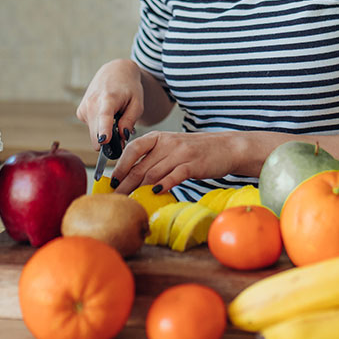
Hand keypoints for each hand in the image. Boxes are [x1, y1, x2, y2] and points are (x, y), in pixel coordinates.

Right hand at [75, 59, 143, 150]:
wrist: (115, 72)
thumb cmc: (129, 88)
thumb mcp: (137, 104)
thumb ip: (130, 120)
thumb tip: (122, 136)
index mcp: (108, 98)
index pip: (104, 116)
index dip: (104, 130)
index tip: (104, 141)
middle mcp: (92, 103)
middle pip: (97, 134)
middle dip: (110, 140)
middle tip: (122, 132)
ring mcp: (84, 108)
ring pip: (94, 134)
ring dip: (105, 132)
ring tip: (114, 117)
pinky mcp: (80, 112)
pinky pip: (91, 129)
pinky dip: (100, 127)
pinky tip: (106, 115)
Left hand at [110, 131, 249, 195]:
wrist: (226, 147)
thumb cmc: (196, 151)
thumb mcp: (171, 147)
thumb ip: (153, 158)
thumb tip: (131, 176)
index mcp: (158, 137)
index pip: (132, 149)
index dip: (120, 166)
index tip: (112, 182)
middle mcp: (167, 143)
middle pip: (140, 166)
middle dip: (126, 184)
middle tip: (117, 198)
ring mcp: (181, 153)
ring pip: (154, 173)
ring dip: (140, 189)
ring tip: (131, 201)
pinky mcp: (193, 164)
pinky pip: (174, 175)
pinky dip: (164, 185)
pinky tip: (156, 193)